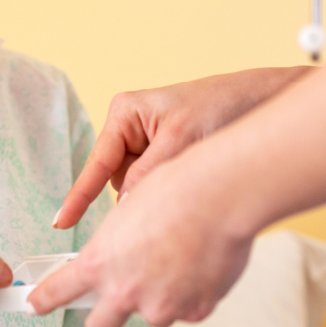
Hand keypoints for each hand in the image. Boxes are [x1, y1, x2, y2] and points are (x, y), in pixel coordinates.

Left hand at [32, 149, 253, 326]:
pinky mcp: (194, 311)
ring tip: (181, 257)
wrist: (220, 196)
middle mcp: (124, 292)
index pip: (59, 291)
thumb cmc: (175, 191)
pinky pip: (188, 310)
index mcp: (99, 262)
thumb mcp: (126, 215)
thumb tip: (122, 261)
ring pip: (154, 314)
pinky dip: (193, 294)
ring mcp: (161, 307)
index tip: (34, 305)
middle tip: (119, 298)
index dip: (44, 300)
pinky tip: (202, 263)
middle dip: (106, 317)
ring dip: (161, 296)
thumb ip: (116, 248)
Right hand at [52, 67, 308, 229]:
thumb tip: (126, 212)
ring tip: (193, 170)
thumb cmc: (224, 107)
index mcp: (125, 114)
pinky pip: (155, 188)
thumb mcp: (182, 141)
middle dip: (143, 190)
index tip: (61, 223)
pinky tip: (194, 180)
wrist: (264, 103)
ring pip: (137, 189)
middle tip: (175, 183)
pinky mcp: (166, 159)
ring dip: (160, 191)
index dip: (79, 197)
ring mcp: (148, 145)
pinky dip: (171, 191)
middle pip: (118, 180)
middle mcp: (130, 129)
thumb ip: (149, 176)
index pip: (97, 163)